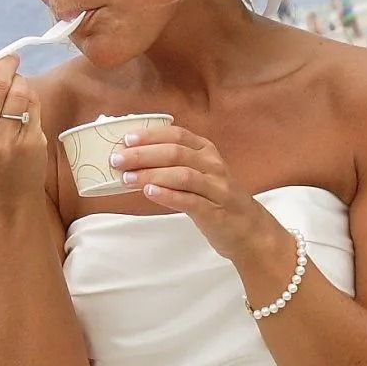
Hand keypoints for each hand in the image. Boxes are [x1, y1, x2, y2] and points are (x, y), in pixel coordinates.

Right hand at [0, 49, 46, 200]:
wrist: (5, 192)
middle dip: (6, 66)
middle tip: (10, 60)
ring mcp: (4, 143)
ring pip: (19, 91)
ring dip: (20, 80)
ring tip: (17, 83)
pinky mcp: (28, 144)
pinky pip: (33, 105)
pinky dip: (31, 97)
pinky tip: (26, 102)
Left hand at [109, 124, 269, 266]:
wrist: (249, 230)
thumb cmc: (217, 200)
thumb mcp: (200, 174)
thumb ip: (174, 164)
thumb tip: (133, 160)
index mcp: (207, 151)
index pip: (177, 135)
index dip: (150, 135)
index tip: (126, 139)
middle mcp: (213, 165)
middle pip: (175, 153)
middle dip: (142, 155)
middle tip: (117, 160)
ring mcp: (216, 188)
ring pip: (182, 175)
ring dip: (151, 174)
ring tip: (127, 178)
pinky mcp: (215, 212)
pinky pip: (190, 200)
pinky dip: (168, 195)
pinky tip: (149, 192)